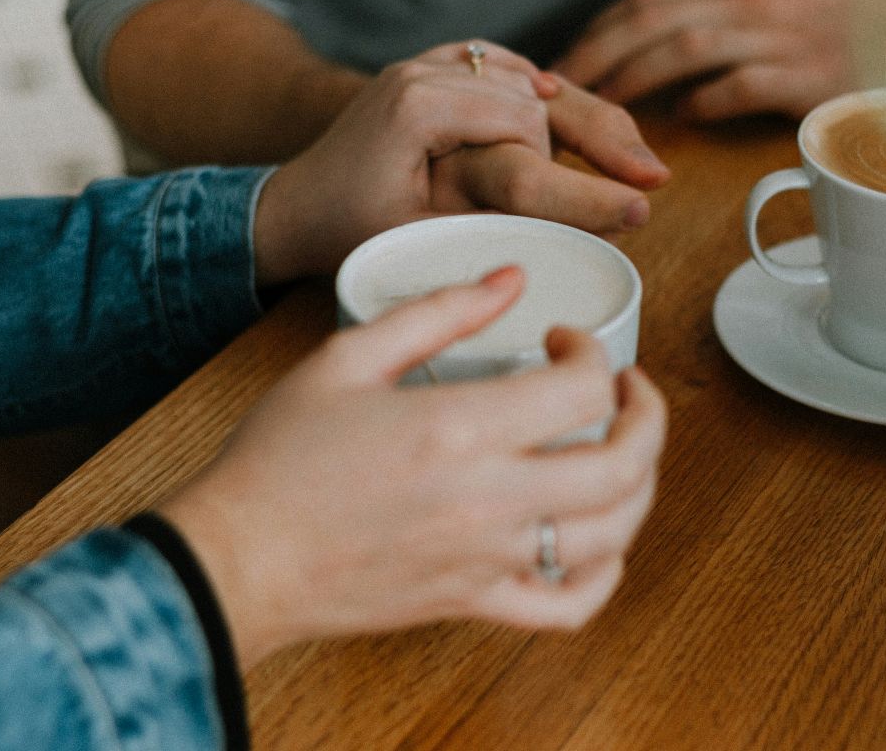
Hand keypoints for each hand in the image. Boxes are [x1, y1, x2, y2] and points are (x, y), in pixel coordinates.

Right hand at [159, 268, 667, 668]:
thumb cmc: (279, 458)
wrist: (237, 556)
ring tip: (623, 451)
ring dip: (641, 485)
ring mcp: (487, 559)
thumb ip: (437, 312)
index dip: (592, 351)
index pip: (583, 387)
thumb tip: (508, 279)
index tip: (564, 340)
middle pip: (625, 464)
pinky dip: (605, 575)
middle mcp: (488, 499)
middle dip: (647, 415)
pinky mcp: (474, 603)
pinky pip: (570, 606)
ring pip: (614, 534)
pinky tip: (597, 541)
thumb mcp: (347, 357)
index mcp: (460, 428)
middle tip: (626, 389)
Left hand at [254, 42, 666, 283]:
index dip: (577, 173)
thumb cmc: (347, 229)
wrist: (294, 204)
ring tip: (633, 157)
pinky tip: (574, 108)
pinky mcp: (432, 68)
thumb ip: (488, 220)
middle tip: (653, 178)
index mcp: (419, 104)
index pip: (524, 126)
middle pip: (535, 93)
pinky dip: (539, 88)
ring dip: (577, 114)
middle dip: (599, 135)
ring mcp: (427, 63)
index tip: (630, 207)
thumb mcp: (418, 235)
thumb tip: (572, 231)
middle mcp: (424, 69)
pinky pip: (501, 67)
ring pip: (525, 78)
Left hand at [554, 0, 885, 120]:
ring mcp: (781, 34)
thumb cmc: (864, 14)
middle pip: (651, 18)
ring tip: (601, 111)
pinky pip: (737, 86)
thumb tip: (673, 51)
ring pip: (682, 47)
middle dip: (596, 54)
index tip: (567, 59)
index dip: (600, 28)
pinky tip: (680, 122)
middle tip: (558, 93)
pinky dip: (702, 103)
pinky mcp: (809, 73)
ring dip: (633, 79)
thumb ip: (732, 13)